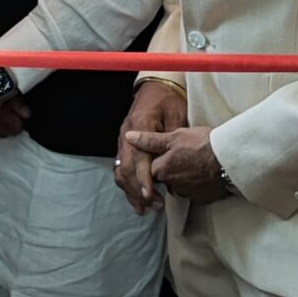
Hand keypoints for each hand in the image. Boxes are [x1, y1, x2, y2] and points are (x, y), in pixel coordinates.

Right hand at [114, 81, 187, 212]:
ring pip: (121, 171)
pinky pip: (121, 168)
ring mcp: (122, 140)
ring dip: (130, 191)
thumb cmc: (169, 101)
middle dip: (138, 190)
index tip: (150, 195)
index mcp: (139, 126)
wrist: (155, 88)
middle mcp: (126, 135)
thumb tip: (169, 162)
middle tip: (153, 207)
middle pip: (127, 169)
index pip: (139, 158)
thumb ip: (170, 138)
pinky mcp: (124, 146)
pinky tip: (135, 196)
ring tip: (142, 208)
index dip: (144, 179)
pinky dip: (127, 184)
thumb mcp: (176, 114)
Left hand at [125, 124, 231, 205]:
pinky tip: (203, 175)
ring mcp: (187, 194)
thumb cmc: (203, 144)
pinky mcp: (201, 199)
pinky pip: (193, 193)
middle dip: (169, 170)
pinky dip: (196, 186)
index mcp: (162, 170)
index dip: (157, 159)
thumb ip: (150, 140)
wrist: (231, 159)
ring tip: (194, 164)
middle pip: (164, 178)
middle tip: (183, 156)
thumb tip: (129, 137)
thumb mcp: (174, 137)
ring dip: (182, 178)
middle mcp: (171, 185)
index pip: (150, 168)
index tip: (167, 152)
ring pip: (178, 186)